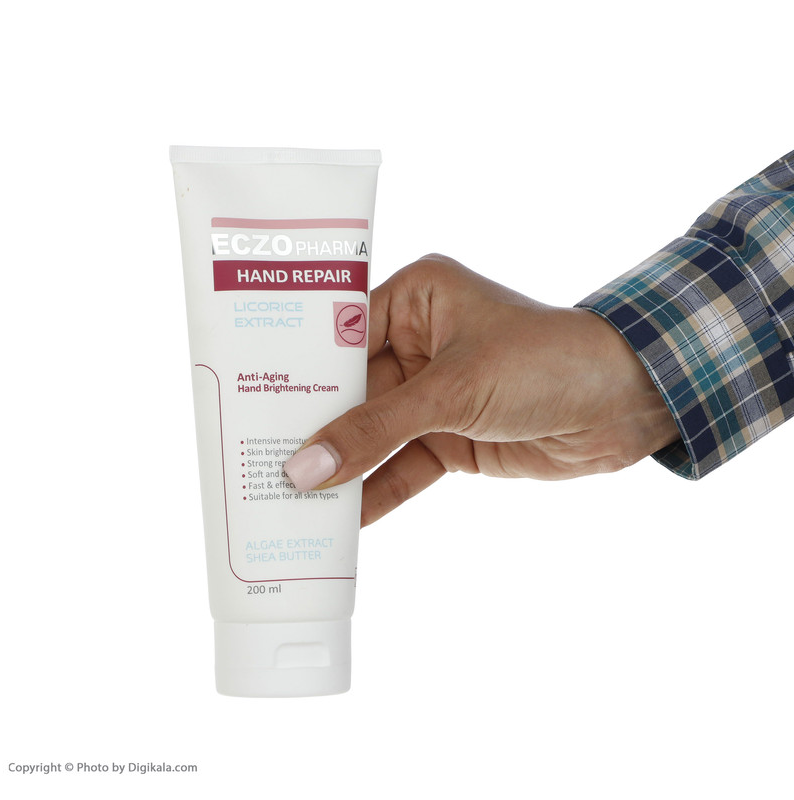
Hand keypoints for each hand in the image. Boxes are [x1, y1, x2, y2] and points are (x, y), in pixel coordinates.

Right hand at [284, 254, 679, 524]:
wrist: (624, 404)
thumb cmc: (546, 362)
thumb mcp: (452, 390)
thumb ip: (376, 431)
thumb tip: (307, 468)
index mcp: (416, 299)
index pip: (339, 333)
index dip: (297, 371)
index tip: (250, 402)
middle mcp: (420, 341)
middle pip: (351, 391)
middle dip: (314, 429)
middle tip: (259, 461)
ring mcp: (435, 393)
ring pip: (374, 433)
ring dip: (342, 467)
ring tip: (290, 500)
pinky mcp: (452, 436)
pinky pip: (403, 464)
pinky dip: (378, 491)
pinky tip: (344, 521)